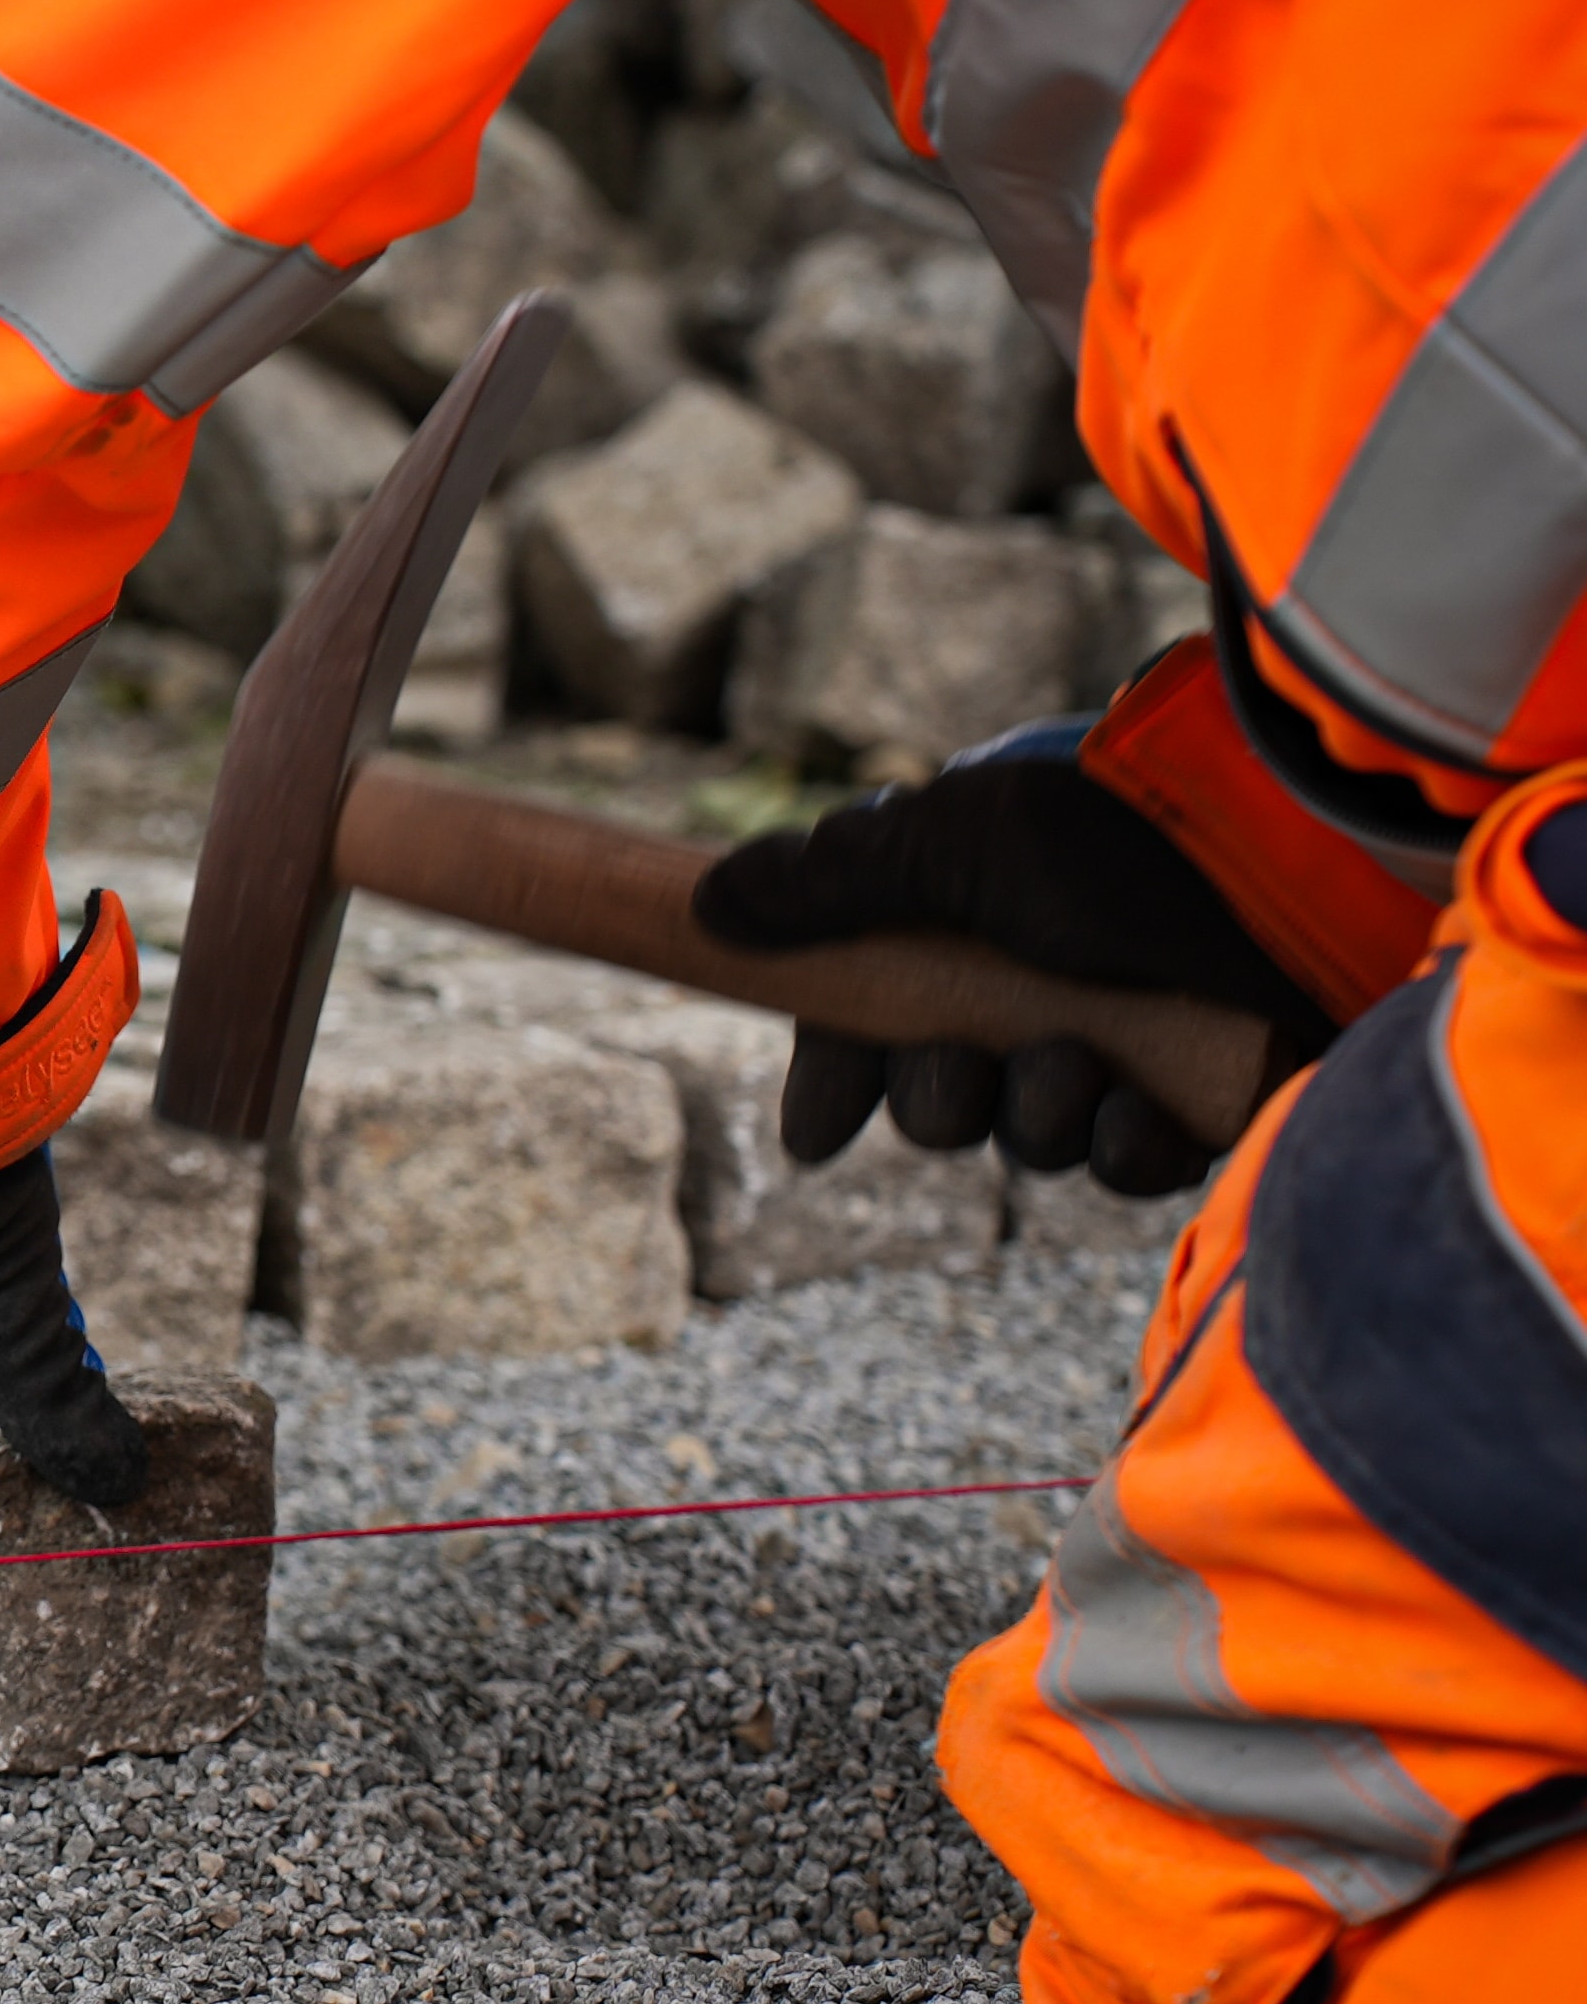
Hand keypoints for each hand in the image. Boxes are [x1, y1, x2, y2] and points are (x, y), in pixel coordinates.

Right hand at [693, 753, 1337, 1195]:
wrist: (1296, 858)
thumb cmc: (1118, 835)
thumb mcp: (948, 841)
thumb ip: (824, 882)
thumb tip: (708, 906)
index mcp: (962, 926)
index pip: (864, 1026)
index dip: (835, 1084)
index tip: (815, 1140)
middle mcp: (1034, 990)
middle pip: (935, 1100)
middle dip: (938, 1098)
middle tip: (971, 1061)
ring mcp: (1120, 1047)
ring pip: (1026, 1137)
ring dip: (1034, 1111)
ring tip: (1079, 1059)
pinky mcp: (1200, 1099)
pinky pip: (1123, 1167)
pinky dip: (1118, 1147)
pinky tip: (1134, 1109)